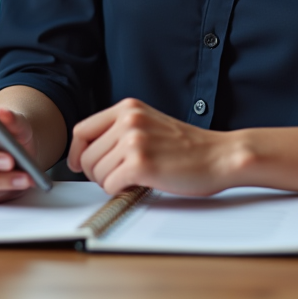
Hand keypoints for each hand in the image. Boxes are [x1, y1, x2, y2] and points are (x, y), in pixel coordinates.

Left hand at [67, 98, 245, 195]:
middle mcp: (129, 120)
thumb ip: (121, 130)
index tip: (80, 164)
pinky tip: (140, 185)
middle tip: (116, 177)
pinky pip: (110, 185)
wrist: (220, 156)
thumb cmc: (189, 147)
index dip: (77, 152)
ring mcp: (134, 141)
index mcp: (129, 107)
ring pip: (95, 172)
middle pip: (85, 155)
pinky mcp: (141, 164)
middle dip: (96, 173)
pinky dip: (120, 191)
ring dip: (110, 183)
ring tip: (134, 179)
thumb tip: (88, 152)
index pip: (82, 130)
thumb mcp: (150, 124)